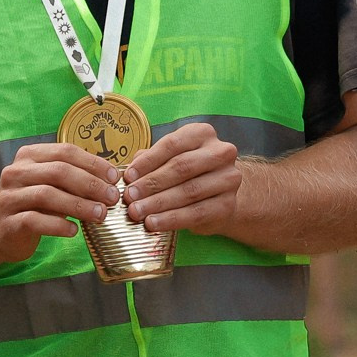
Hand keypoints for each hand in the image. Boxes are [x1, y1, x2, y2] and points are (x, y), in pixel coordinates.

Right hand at [0, 143, 117, 260]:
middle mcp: (16, 172)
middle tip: (111, 197)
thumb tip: (109, 181)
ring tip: (100, 214)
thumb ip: (71, 178)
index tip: (114, 177)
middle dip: (90, 184)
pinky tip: (74, 231)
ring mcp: (9, 197)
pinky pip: (36, 221)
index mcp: (28, 156)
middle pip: (58, 171)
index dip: (92, 163)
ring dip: (79, 205)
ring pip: (47, 195)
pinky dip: (58, 225)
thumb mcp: (48, 183)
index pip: (64, 152)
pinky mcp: (9, 223)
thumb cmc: (31, 203)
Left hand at [121, 123, 243, 233]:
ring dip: (158, 203)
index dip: (148, 161)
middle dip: (151, 183)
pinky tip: (153, 223)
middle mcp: (220, 152)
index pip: (172, 144)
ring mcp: (228, 178)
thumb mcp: (170, 159)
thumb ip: (150, 161)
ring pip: (189, 191)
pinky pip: (196, 213)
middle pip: (181, 167)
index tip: (128, 176)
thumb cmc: (188, 173)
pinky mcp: (228, 204)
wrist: (219, 195)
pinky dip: (171, 219)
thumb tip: (129, 174)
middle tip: (129, 197)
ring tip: (137, 212)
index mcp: (202, 133)